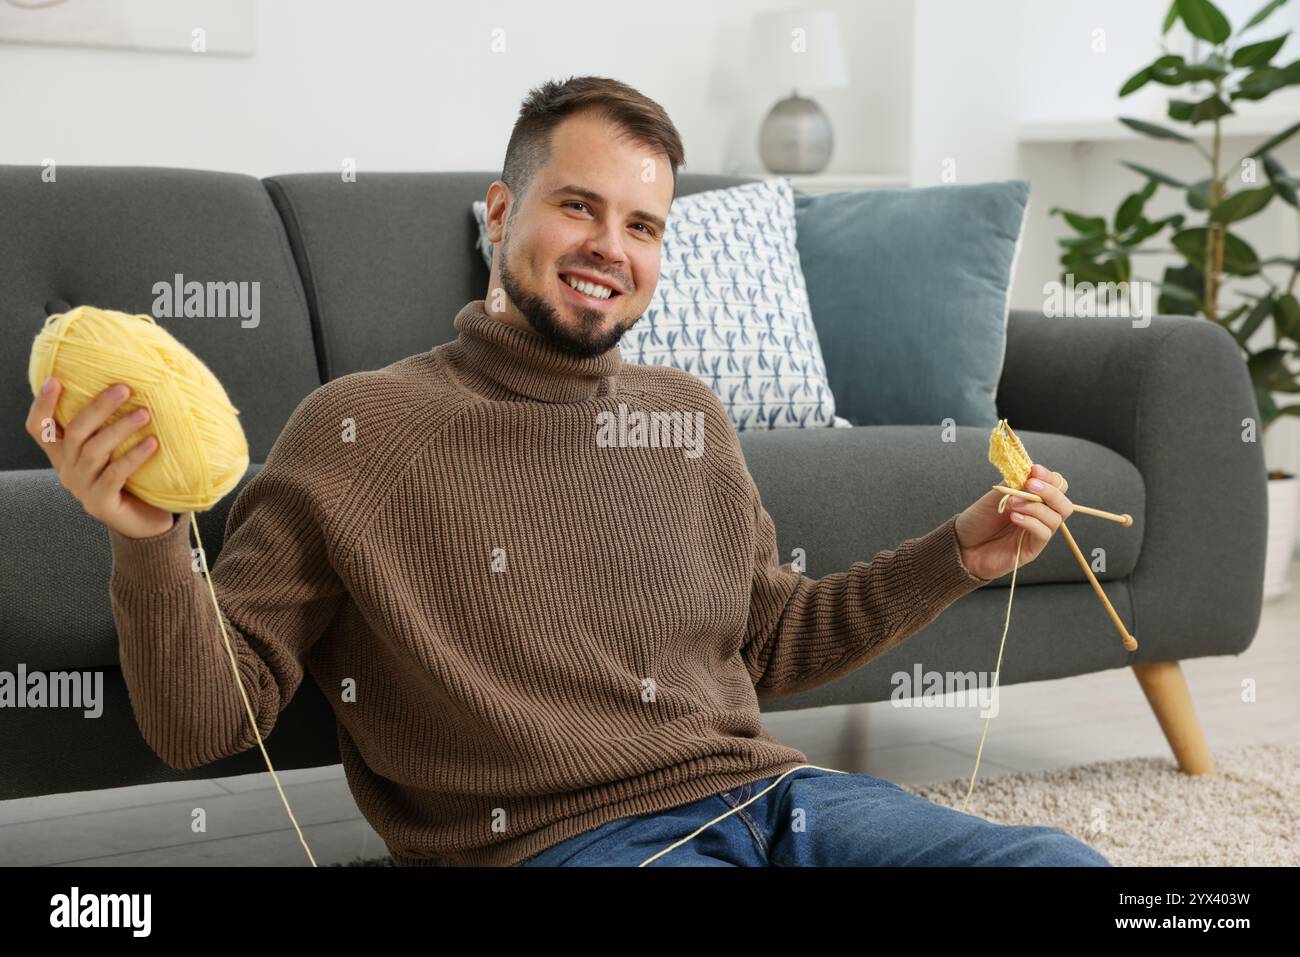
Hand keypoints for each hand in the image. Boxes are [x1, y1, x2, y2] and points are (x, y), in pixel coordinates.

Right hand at [25, 377, 175, 539]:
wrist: (145, 524)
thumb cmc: (133, 480)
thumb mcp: (116, 451)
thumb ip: (111, 427)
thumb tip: (133, 386)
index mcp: (64, 455)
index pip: (40, 429)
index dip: (42, 405)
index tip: (54, 380)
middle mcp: (67, 470)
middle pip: (74, 433)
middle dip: (98, 408)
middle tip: (124, 388)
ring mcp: (81, 488)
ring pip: (94, 451)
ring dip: (120, 429)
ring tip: (145, 413)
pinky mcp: (100, 503)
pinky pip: (115, 475)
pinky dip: (134, 457)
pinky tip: (152, 443)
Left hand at [954, 463, 1072, 580]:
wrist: (963, 545)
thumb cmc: (979, 520)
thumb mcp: (995, 496)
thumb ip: (1013, 484)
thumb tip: (1028, 470)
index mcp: (1034, 500)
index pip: (1057, 487)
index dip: (1049, 477)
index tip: (1034, 470)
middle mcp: (1040, 516)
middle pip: (1063, 504)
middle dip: (1050, 491)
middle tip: (1030, 485)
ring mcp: (1037, 533)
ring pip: (1056, 518)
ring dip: (1035, 506)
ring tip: (1012, 503)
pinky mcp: (1032, 548)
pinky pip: (1043, 534)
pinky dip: (1031, 522)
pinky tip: (1014, 517)